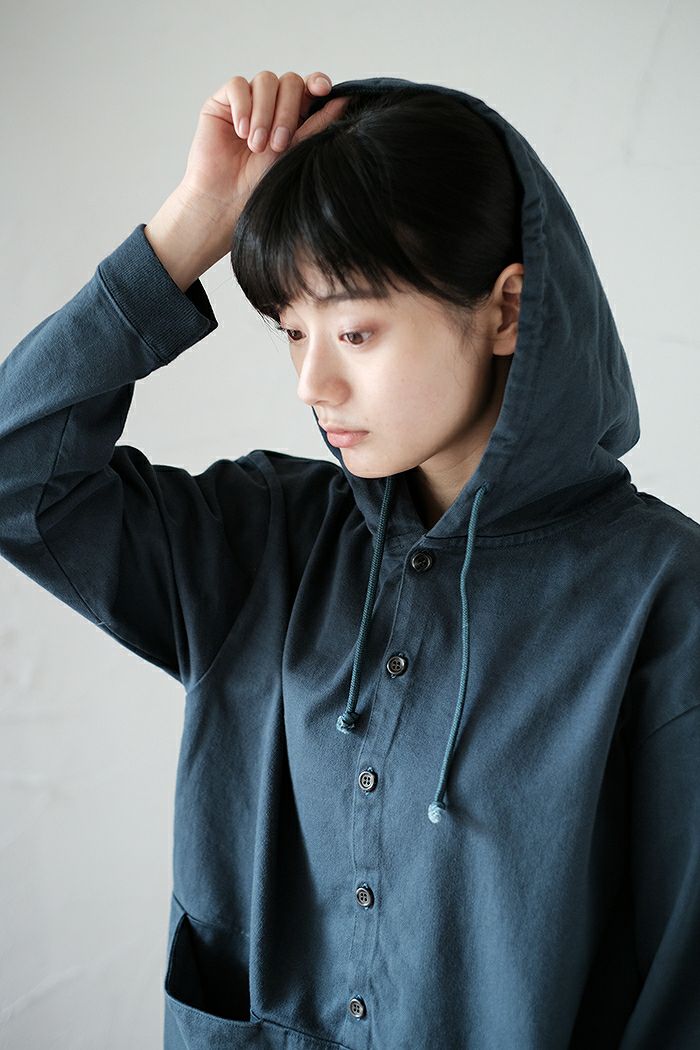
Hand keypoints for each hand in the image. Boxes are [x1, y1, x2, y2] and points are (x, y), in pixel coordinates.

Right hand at [178, 70, 349, 216]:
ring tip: (256, 146)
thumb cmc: (261, 183)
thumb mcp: (296, 152)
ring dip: (264, 113)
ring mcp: (249, 100)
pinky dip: (243, 106)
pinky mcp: (224, 101)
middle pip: (289, 82)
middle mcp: (273, 104)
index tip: (323, 88)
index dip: (317, 82)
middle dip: (287, 111)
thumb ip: (317, 124)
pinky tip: (241, 132)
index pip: (309, 87)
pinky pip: (237, 85)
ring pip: (265, 81)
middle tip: (278, 144)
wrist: (227, 199)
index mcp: (295, 115)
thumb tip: (344, 98)